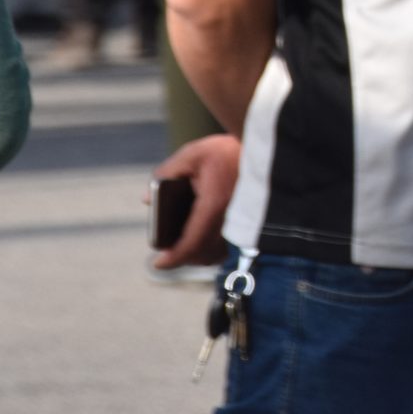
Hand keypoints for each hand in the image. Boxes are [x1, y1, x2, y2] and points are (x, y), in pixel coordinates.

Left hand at [149, 135, 242, 270]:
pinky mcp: (249, 222)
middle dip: (184, 257)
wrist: (264, 148)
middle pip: (204, 254)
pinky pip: (230, 247)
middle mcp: (231, 218)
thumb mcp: (192, 155)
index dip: (174, 258)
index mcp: (214, 204)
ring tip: (183, 246)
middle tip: (167, 252)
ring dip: (199, 255)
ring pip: (218, 254)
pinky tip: (203, 240)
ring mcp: (242, 223)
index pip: (192, 242)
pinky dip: (213, 250)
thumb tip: (148, 198)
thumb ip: (167, 173)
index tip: (158, 264)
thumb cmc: (226, 150)